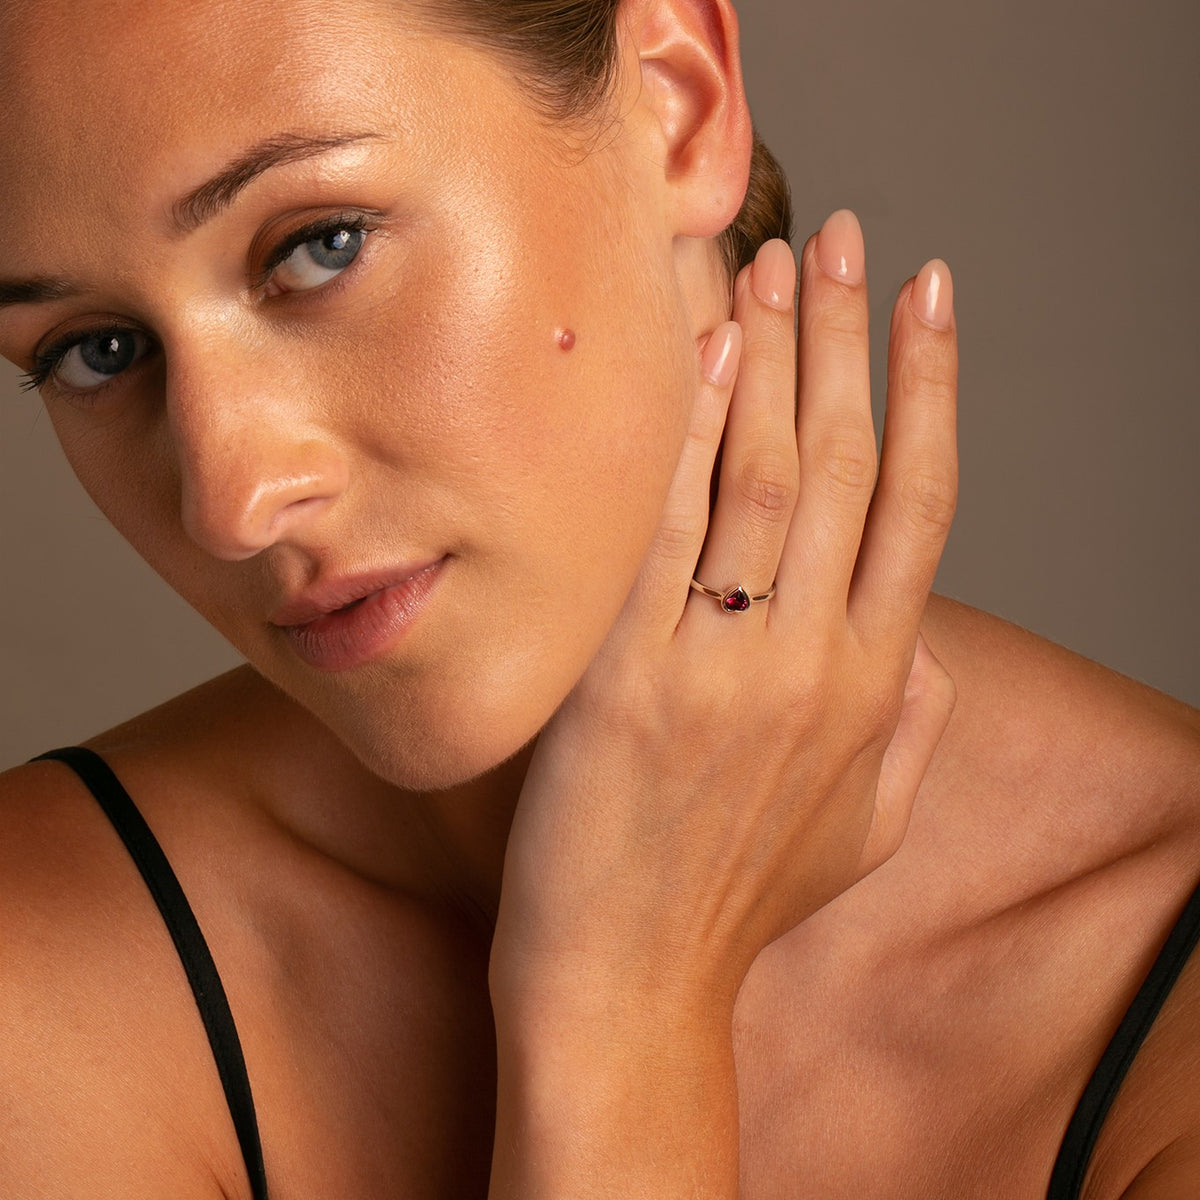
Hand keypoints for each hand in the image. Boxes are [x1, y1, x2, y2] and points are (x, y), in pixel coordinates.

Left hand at [493, 211, 957, 1009]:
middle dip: (849, 338)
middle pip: (846, 464)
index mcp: (881, 688)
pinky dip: (687, 435)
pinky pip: (667, 533)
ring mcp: (723, 669)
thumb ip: (915, 729)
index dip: (931, 389)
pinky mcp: (630, 679)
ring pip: (764, 478)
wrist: (634, 985)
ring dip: (774, 358)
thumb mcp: (865, 828)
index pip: (922, 503)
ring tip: (776, 264)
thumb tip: (929, 644)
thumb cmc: (742, 902)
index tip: (930, 302)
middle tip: (845, 241)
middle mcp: (816, 663)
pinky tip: (701, 354)